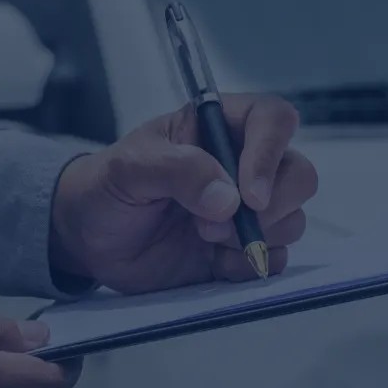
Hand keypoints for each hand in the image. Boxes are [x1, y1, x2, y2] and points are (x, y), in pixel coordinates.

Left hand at [50, 93, 319, 293]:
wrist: (88, 240)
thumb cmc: (105, 188)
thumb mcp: (127, 168)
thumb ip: (177, 170)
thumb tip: (228, 199)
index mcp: (218, 127)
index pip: (274, 120)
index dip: (271, 154)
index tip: (248, 195)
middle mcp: (242, 165)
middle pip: (299, 176)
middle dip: (270, 206)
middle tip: (214, 225)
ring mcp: (246, 212)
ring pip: (292, 222)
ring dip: (254, 238)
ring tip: (203, 239)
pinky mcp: (241, 251)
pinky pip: (274, 260)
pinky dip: (249, 266)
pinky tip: (212, 263)